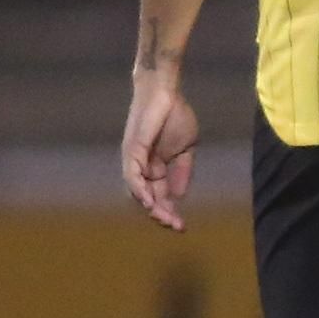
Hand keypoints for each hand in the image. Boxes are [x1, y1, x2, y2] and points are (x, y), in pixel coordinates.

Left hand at [121, 69, 200, 231]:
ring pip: (137, 192)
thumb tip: (179, 196)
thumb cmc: (175, 115)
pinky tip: (150, 203)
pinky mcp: (132, 151)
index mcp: (155, 168)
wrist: (165, 91)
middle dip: (161, 215)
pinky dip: (140, 191)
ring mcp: (135, 160)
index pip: (160, 196)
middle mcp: (141, 168)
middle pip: (147, 198)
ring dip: (150, 207)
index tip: (182, 226)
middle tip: (176, 226)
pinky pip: (132, 176)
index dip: (170, 212)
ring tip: (164, 219)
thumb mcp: (186, 149)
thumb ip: (182, 172)